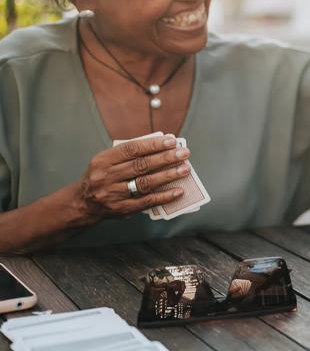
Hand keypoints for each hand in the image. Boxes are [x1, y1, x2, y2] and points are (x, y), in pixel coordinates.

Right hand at [73, 134, 190, 222]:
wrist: (83, 203)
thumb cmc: (102, 177)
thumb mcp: (107, 161)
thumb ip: (130, 154)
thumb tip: (163, 146)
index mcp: (103, 160)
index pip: (131, 149)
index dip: (153, 145)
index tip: (171, 141)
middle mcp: (106, 177)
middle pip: (140, 166)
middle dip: (165, 159)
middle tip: (183, 154)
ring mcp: (113, 194)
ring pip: (145, 183)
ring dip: (168, 176)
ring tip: (184, 170)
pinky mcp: (121, 209)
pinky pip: (146, 202)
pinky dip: (164, 196)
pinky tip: (178, 191)